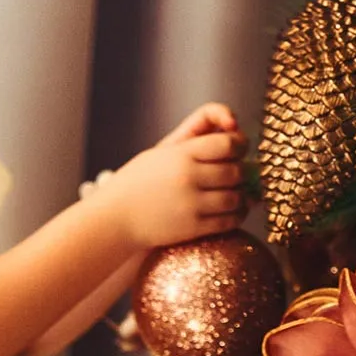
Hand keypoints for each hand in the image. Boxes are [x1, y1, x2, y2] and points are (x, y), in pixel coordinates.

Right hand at [83, 104, 248, 249]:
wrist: (115, 217)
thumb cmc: (139, 180)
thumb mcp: (163, 151)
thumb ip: (196, 136)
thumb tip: (234, 128)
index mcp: (181, 153)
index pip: (229, 143)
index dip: (241, 144)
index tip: (240, 148)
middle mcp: (188, 177)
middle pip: (236, 171)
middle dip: (241, 172)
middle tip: (237, 173)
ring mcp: (191, 203)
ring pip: (236, 198)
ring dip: (241, 196)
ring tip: (236, 193)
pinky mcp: (193, 227)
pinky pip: (229, 221)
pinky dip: (237, 215)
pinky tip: (233, 211)